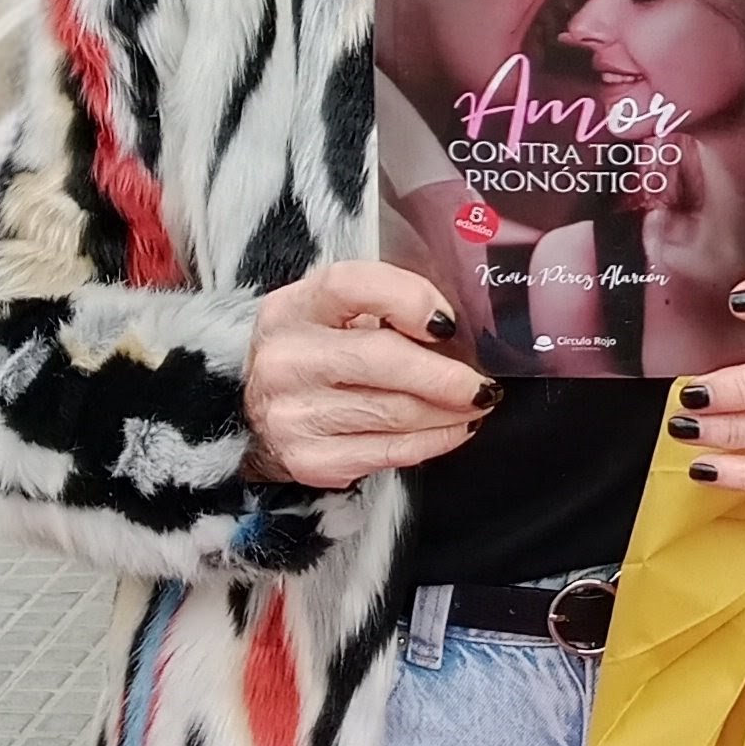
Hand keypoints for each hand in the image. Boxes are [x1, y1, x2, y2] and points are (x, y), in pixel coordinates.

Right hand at [245, 261, 493, 484]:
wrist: (259, 415)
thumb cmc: (318, 354)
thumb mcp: (335, 315)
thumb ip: (385, 307)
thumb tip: (457, 327)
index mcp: (293, 307)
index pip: (352, 286)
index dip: (410, 299)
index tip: (449, 323)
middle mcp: (286, 359)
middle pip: (382, 360)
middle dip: (447, 375)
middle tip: (485, 383)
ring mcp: (292, 414)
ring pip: (395, 413)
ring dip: (450, 411)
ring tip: (477, 403)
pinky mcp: (309, 459)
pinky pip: (391, 452)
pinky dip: (435, 441)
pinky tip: (455, 428)